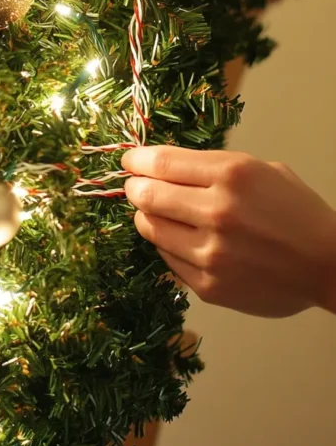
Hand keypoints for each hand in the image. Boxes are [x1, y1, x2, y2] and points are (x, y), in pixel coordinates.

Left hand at [122, 145, 335, 317]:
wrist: (329, 265)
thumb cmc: (296, 211)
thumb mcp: (259, 170)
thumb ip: (213, 167)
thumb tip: (165, 165)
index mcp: (230, 175)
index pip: (160, 163)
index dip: (137, 159)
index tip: (129, 160)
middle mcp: (216, 212)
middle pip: (147, 195)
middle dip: (134, 187)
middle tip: (133, 185)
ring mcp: (210, 252)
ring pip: (151, 228)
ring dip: (145, 216)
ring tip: (150, 211)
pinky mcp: (208, 286)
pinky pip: (167, 259)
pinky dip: (164, 244)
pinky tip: (175, 237)